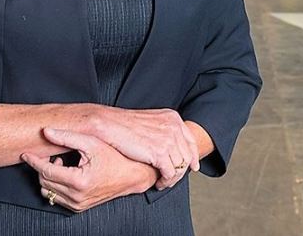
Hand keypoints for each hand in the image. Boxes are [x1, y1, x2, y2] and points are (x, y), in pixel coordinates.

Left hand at [22, 129, 157, 211]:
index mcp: (78, 181)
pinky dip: (56, 186)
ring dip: (49, 178)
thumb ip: (67, 136)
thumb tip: (47, 131)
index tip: (26, 153)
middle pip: (44, 182)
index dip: (34, 161)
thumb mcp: (92, 142)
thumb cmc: (115, 158)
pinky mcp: (79, 207)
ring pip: (48, 192)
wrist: (131, 175)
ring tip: (60, 164)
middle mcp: (77, 196)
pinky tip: (66, 173)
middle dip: (42, 168)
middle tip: (49, 154)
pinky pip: (57, 198)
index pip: (46, 171)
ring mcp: (77, 204)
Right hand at [85, 106, 199, 188]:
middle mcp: (173, 127)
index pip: (191, 141)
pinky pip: (170, 173)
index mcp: (172, 117)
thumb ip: (163, 131)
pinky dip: (166, 181)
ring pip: (180, 167)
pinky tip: (159, 183)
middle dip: (181, 171)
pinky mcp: (159, 152)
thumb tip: (171, 147)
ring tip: (163, 183)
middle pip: (187, 156)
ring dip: (173, 178)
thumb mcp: (150, 122)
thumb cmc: (124, 124)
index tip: (192, 166)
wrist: (109, 123)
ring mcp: (168, 139)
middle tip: (172, 179)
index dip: (193, 156)